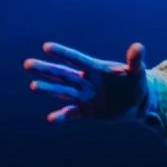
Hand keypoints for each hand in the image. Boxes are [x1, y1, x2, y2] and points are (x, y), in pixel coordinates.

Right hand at [24, 42, 148, 123]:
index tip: (46, 47)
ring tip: (33, 86)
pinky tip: (51, 119)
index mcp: (95, 69)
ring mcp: (84, 96)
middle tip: (28, 64)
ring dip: (49, 89)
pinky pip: (72, 114)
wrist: (137, 102)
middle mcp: (86, 81)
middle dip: (46, 69)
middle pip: (63, 74)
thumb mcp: (137, 71)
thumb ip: (134, 60)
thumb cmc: (136, 82)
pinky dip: (62, 117)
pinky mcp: (86, 111)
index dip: (63, 53)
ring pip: (63, 92)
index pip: (76, 59)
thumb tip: (138, 47)